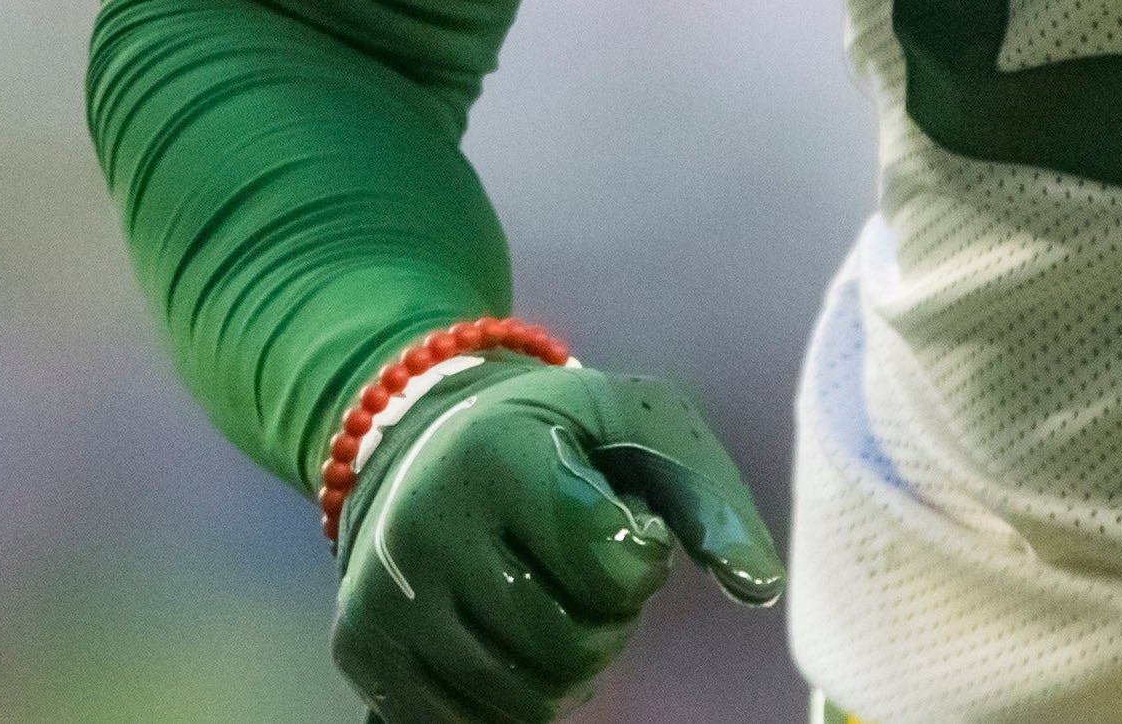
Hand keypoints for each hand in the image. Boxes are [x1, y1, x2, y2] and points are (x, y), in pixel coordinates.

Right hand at [333, 359, 784, 722]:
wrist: (425, 437)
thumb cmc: (555, 435)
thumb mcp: (639, 426)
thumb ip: (707, 499)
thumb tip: (760, 586)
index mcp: (498, 454)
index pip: (613, 566)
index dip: (641, 560)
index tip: (624, 526)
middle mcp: (426, 523)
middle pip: (569, 643)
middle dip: (606, 624)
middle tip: (591, 581)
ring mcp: (384, 593)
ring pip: (521, 696)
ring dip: (563, 669)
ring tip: (552, 608)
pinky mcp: (361, 648)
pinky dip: (507, 700)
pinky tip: (508, 643)